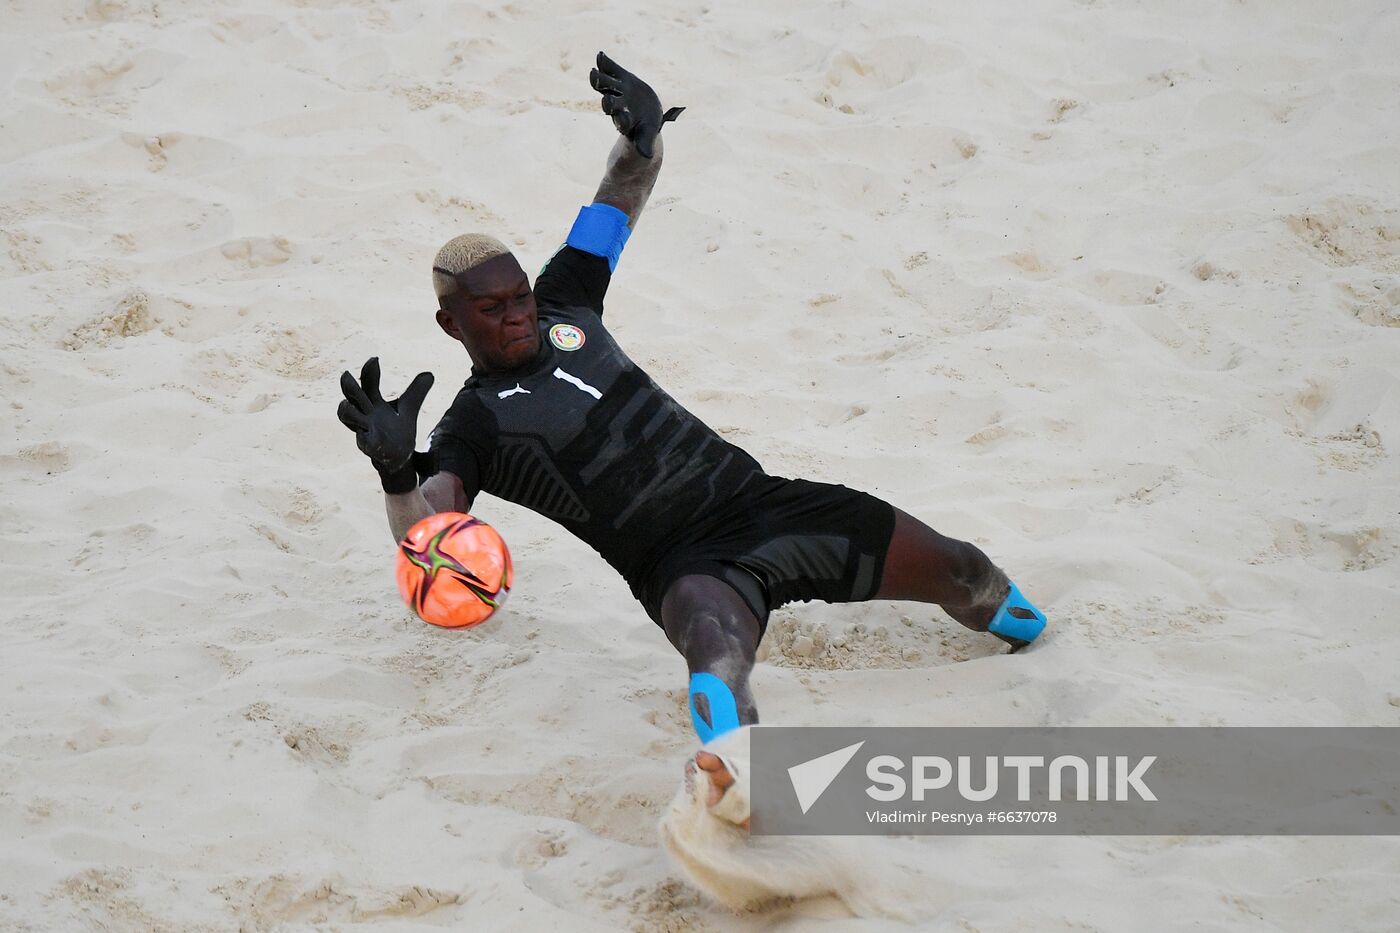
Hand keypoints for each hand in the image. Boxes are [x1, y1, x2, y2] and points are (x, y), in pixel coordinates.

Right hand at [337, 358, 432, 487]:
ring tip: (346, 404)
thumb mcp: (409, 408)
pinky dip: (362, 437)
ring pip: (348, 417)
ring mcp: (365, 429)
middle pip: (352, 397)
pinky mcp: (369, 445)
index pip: (368, 383)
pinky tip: (364, 433)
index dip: (369, 371)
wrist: (398, 456)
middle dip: (350, 387)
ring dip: (348, 411)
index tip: (375, 359)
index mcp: (374, 402)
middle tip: (346, 374)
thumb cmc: (397, 429)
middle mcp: (366, 413)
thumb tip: (430, 374)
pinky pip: (362, 440)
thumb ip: (416, 392)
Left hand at [589, 51, 683, 158]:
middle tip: (605, 99)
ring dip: (600, 80)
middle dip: (607, 102)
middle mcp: (618, 106)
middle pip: (610, 103)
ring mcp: (617, 92)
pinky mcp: (621, 78)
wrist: (644, 114)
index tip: (622, 119)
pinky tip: (600, 55)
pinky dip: (605, 63)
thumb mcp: (647, 136)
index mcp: (625, 122)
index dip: (621, 119)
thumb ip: (645, 143)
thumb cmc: (645, 129)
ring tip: (593, 72)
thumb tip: (647, 156)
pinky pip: (611, 70)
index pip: (621, 121)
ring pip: (606, 86)